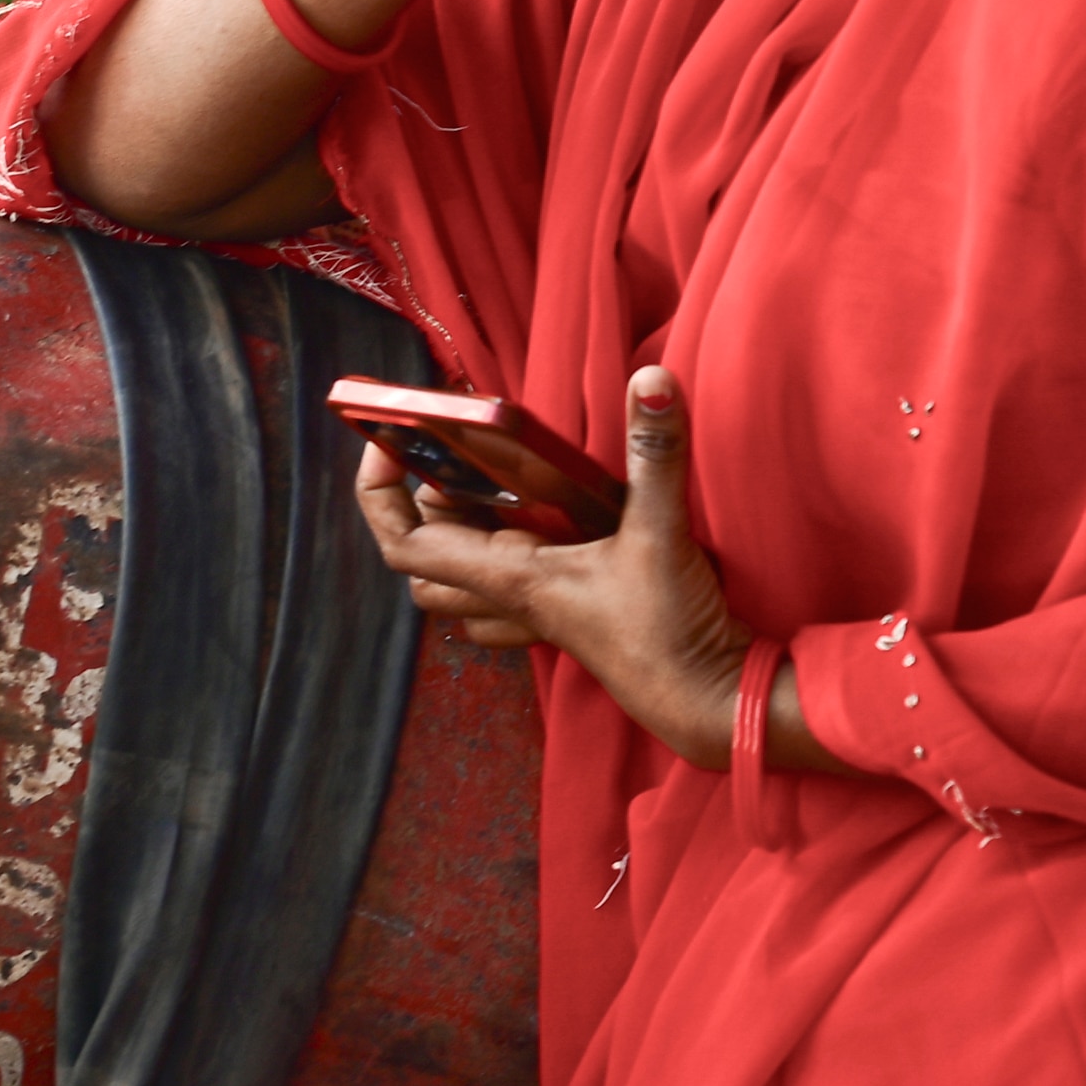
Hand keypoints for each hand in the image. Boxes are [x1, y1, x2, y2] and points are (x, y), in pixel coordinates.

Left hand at [354, 365, 762, 765]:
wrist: (705, 702)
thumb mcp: (661, 534)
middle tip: (453, 455)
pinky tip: (544, 526)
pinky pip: (508, 592)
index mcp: (512, 577)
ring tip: (489, 481)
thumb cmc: (669, 638)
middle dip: (423, 506)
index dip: (380, 495)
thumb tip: (652, 382)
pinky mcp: (569, 615)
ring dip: (460, 533)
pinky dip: (507, 555)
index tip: (385, 445)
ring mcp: (538, 611)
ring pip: (462, 580)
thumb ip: (655, 456)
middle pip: (426, 559)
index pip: (408, 544)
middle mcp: (513, 597)